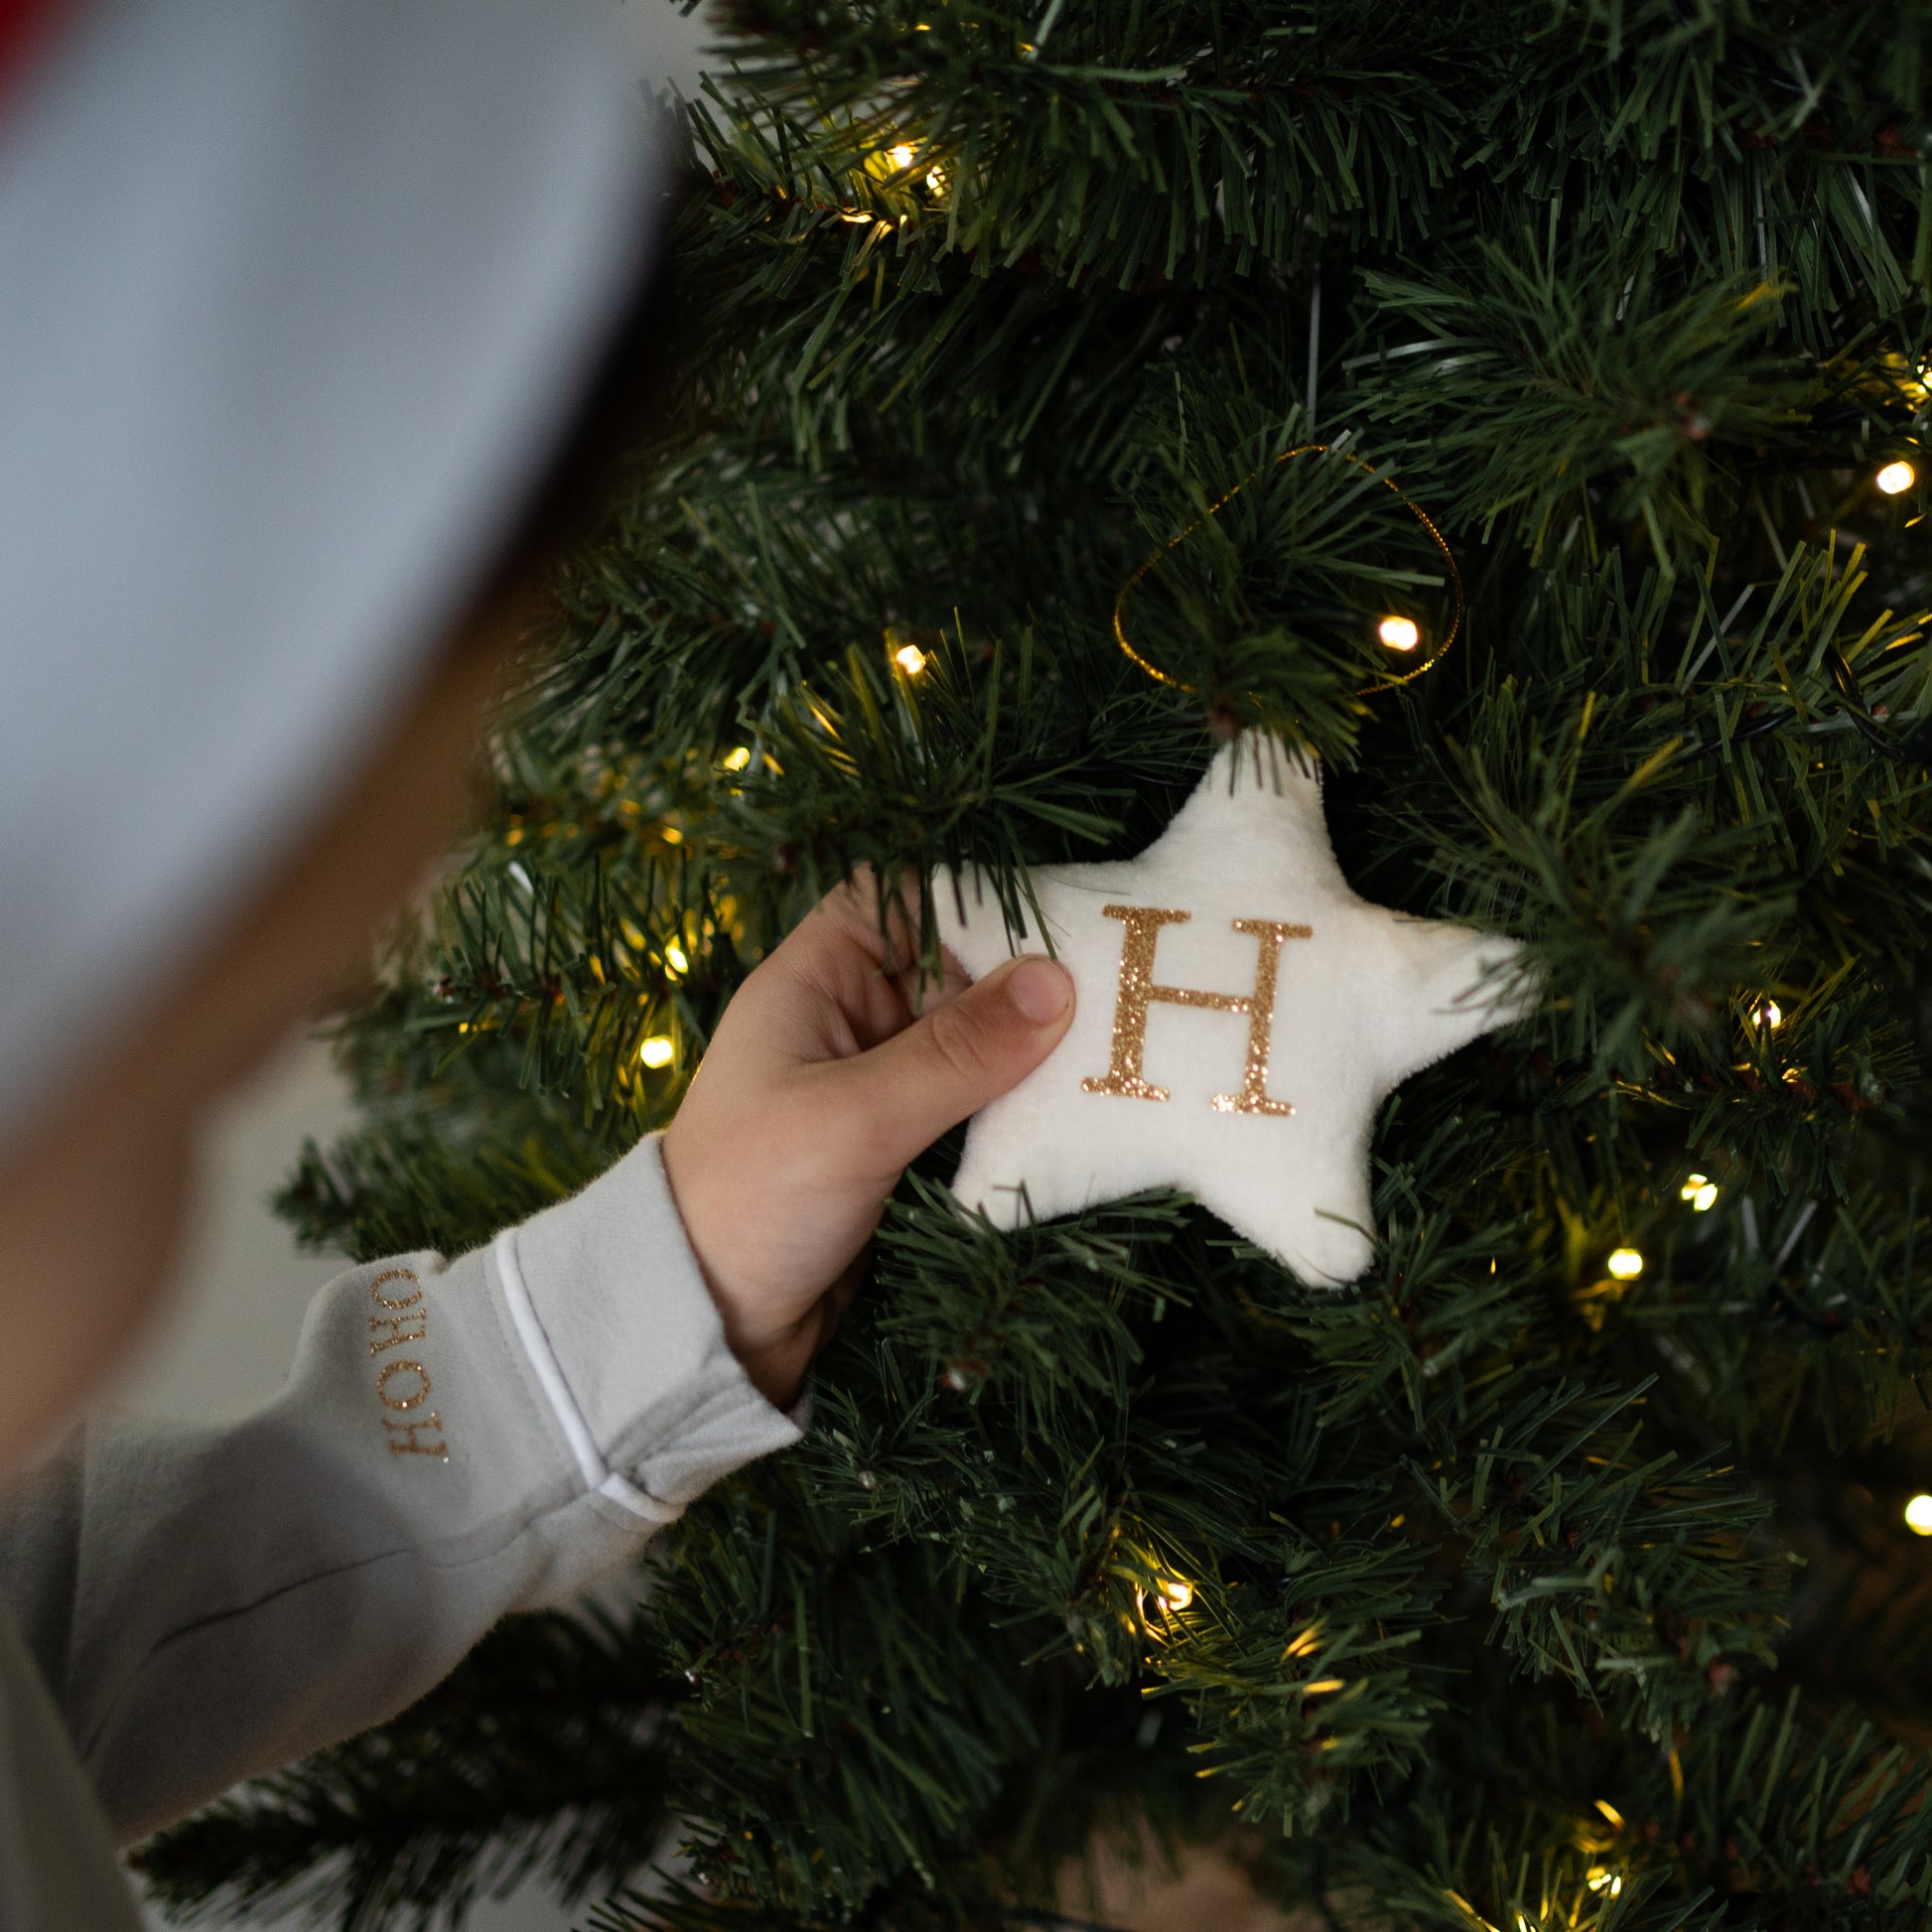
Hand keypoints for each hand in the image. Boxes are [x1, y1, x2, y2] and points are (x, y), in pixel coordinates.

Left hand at [660, 871, 1074, 1406]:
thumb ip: (956, 1053)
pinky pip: (982, 1109)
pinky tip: (1084, 1113)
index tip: (1062, 915)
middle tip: (1125, 989)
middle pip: (959, 970)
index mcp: (814, 984)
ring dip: (1038, 1054)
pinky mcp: (909, 1150)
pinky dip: (1026, 1111)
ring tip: (1124, 1050)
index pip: (900, 897)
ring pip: (980, 1046)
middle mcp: (851, 1024)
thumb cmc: (753, 1201)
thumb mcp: (854, 1118)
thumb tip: (1057, 983)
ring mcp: (882, 1088)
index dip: (973, 894)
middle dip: (1032, 982)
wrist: (707, 1329)